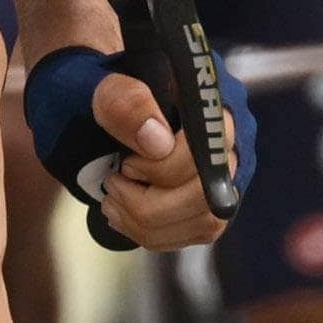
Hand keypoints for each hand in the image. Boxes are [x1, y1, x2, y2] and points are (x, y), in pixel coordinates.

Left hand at [24, 44, 229, 254]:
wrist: (91, 108)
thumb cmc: (98, 95)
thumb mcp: (99, 87)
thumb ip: (124, 102)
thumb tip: (158, 142)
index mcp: (211, 99)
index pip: (207, 149)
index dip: (161, 168)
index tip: (126, 163)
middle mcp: (230, 137)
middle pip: (209, 194)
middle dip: (149, 202)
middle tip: (114, 183)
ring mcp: (226, 172)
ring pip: (206, 222)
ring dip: (147, 223)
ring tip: (113, 200)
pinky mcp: (211, 201)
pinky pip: (196, 235)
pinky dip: (152, 234)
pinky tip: (124, 215)